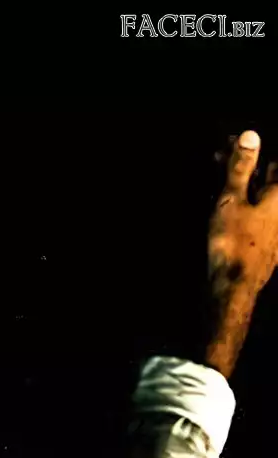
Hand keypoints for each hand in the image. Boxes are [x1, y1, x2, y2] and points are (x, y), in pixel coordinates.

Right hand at [204, 129, 276, 376]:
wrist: (235, 286)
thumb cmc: (234, 242)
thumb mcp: (232, 200)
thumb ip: (240, 168)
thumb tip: (251, 135)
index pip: (270, 163)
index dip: (249, 151)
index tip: (229, 144)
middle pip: (267, 178)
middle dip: (246, 166)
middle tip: (221, 157)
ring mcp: (274, 225)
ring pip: (259, 196)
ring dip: (241, 185)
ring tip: (220, 179)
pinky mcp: (264, 240)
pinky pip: (255, 213)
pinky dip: (242, 203)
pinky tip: (227, 206)